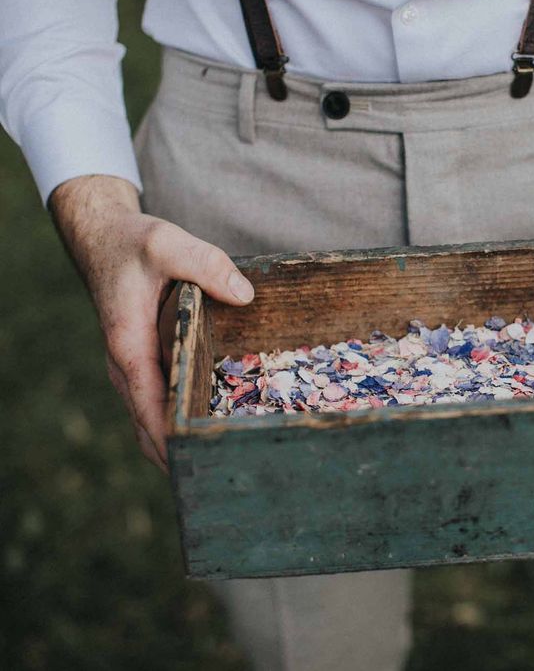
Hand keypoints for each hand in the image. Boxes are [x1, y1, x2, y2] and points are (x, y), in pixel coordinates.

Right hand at [50, 175, 253, 471]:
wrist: (106, 240)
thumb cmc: (135, 245)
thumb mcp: (168, 243)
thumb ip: (206, 265)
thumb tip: (245, 297)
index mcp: (129, 344)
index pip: (147, 404)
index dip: (168, 438)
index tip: (195, 464)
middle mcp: (127, 366)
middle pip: (148, 426)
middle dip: (178, 454)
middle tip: (220, 475)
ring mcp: (134, 368)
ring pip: (151, 420)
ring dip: (177, 444)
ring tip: (219, 465)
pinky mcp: (146, 363)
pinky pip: (159, 403)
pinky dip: (176, 423)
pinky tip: (208, 429)